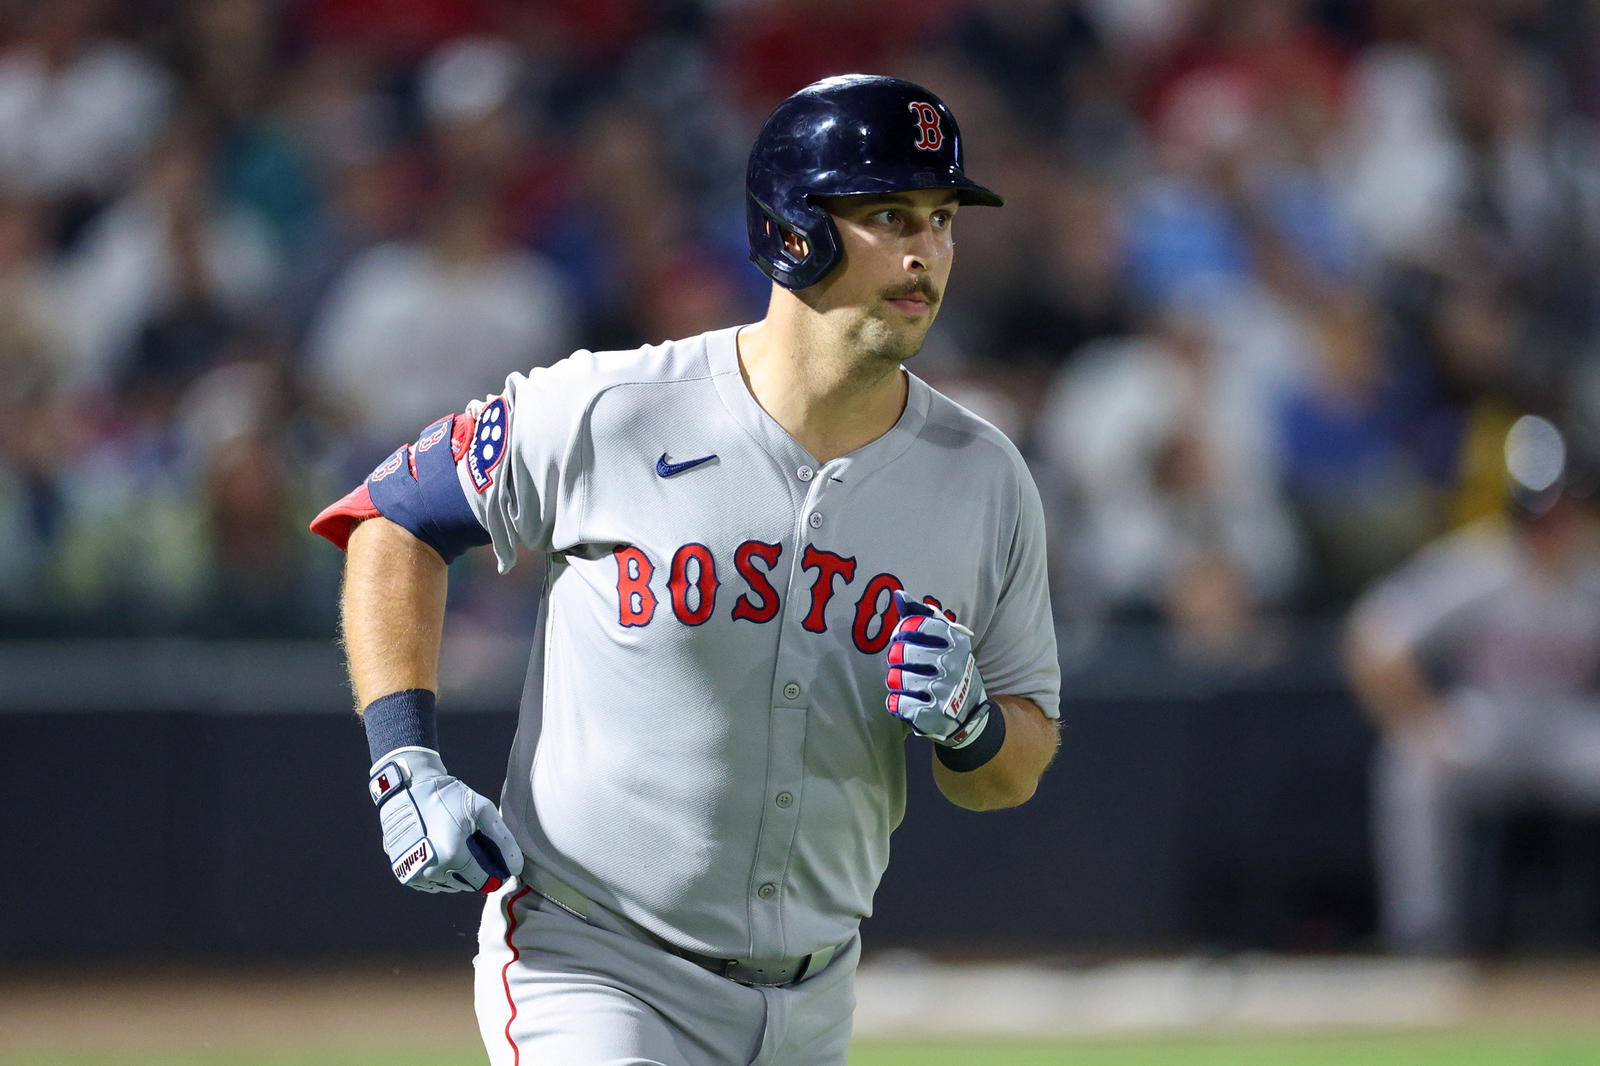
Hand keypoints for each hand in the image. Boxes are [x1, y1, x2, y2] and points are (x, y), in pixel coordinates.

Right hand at [368, 747, 522, 892]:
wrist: (407, 788)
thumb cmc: (448, 796)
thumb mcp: (482, 810)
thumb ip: (503, 841)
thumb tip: (516, 869)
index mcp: (455, 856)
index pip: (483, 883)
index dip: (494, 874)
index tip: (496, 863)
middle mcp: (433, 871)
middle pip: (466, 886)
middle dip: (475, 872)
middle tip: (473, 848)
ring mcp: (416, 874)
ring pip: (448, 886)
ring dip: (456, 873)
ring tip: (454, 846)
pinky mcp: (404, 874)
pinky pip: (430, 884)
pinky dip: (438, 873)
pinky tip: (439, 852)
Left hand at [885, 591, 993, 746]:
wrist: (969, 711)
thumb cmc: (949, 667)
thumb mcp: (944, 639)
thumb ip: (921, 616)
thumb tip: (899, 595)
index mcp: (955, 641)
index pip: (913, 625)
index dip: (902, 632)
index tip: (904, 638)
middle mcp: (951, 664)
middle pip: (898, 652)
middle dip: (896, 658)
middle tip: (905, 663)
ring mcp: (941, 690)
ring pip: (895, 678)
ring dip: (896, 681)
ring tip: (908, 683)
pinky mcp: (930, 714)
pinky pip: (897, 702)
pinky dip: (898, 703)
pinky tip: (909, 701)